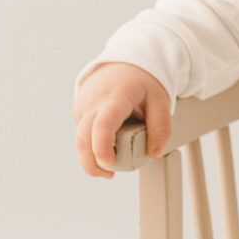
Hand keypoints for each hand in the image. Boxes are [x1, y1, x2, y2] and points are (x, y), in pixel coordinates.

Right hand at [74, 62, 172, 178]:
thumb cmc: (141, 82)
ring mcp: (82, 106)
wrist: (123, 63)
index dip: (102, 147)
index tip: (107, 163)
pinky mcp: (78, 111)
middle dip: (91, 164)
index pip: (103, 124)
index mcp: (115, 97)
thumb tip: (154, 153)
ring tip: (112, 159)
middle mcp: (93, 102)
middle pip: (83, 139)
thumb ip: (161, 127)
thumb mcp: (160, 100)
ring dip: (92, 156)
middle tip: (109, 174)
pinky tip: (108, 138)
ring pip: (81, 139)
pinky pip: (82, 133)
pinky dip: (92, 143)